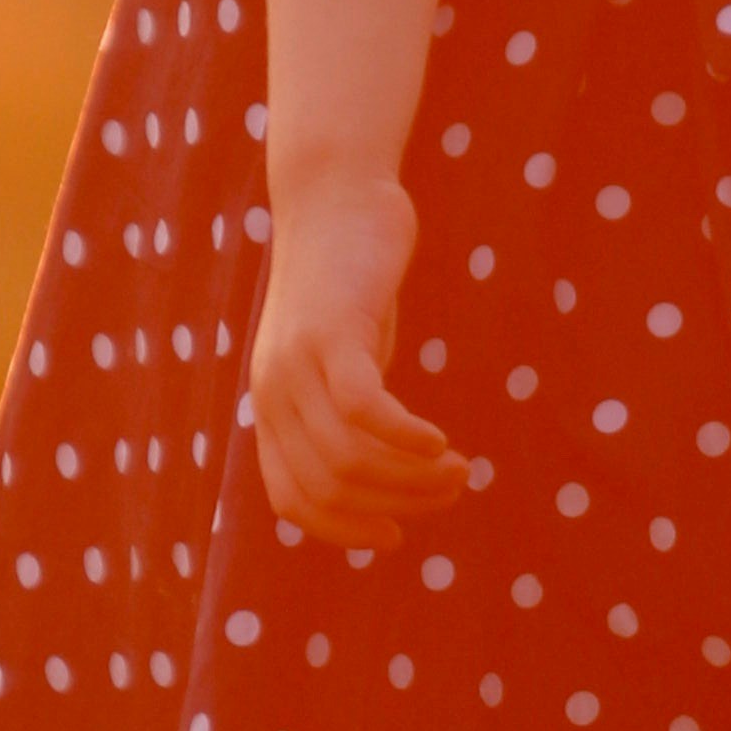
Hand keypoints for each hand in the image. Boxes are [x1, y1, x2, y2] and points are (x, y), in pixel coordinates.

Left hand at [248, 168, 470, 550]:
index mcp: (272, 406)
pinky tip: (440, 442)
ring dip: (414, 478)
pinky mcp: (332, 332)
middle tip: (451, 490)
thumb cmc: (349, 279)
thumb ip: (350, 410)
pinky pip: (364, 412)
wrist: (336, 196)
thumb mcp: (343, 354)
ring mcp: (297, 362)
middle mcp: (274, 391)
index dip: (345, 529)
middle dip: (399, 504)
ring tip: (458, 469)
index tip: (396, 535)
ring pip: (351, 458)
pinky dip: (407, 440)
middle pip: (332, 486)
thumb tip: (384, 469)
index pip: (293, 500)